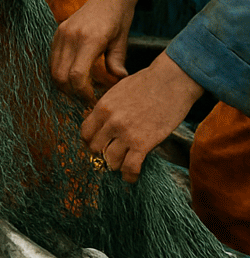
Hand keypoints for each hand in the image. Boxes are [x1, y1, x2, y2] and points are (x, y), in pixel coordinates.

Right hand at [51, 0, 138, 104]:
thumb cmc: (119, 18)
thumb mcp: (122, 41)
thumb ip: (117, 62)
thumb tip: (118, 80)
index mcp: (89, 39)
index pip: (76, 75)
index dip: (82, 93)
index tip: (92, 99)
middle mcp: (71, 36)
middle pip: (60, 76)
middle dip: (71, 92)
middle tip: (84, 98)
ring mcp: (61, 33)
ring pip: (53, 69)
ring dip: (64, 83)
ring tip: (79, 89)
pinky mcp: (57, 33)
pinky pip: (52, 59)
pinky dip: (59, 71)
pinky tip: (72, 75)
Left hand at [80, 53, 203, 182]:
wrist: (172, 80)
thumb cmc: (149, 82)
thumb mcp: (119, 90)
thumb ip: (109, 107)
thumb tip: (104, 124)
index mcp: (103, 107)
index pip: (86, 133)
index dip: (92, 141)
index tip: (100, 144)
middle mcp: (111, 122)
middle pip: (95, 149)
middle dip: (103, 153)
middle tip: (113, 154)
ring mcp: (126, 134)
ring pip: (110, 161)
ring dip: (117, 165)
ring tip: (124, 163)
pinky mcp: (143, 143)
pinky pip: (130, 168)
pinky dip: (130, 176)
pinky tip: (132, 176)